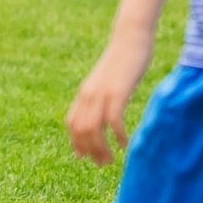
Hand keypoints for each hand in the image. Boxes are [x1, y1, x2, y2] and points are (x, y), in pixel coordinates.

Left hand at [66, 30, 151, 164]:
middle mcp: (88, 95)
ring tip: (111, 160)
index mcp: (84, 93)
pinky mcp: (117, 92)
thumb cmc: (122, 62)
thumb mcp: (107, 82)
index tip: (84, 157)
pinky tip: (124, 144)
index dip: (76, 142)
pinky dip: (117, 135)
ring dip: (101, 148)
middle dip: (90, 150)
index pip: (72, 123)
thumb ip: (101, 97)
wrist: (130, 39)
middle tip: (103, 164)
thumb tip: (101, 115)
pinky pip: (112, 119)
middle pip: (81, 130)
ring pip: (93, 129)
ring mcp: (101, 93)